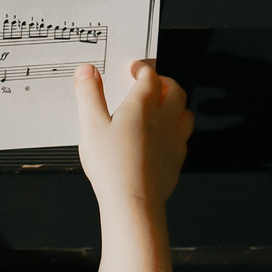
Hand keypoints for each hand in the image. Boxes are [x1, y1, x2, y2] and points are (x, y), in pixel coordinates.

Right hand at [75, 60, 190, 216]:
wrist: (134, 202)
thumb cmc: (111, 166)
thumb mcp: (91, 126)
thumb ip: (89, 95)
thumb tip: (87, 71)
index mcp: (142, 106)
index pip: (150, 77)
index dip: (143, 69)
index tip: (135, 69)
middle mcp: (164, 119)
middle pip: (174, 90)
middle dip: (163, 82)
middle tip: (151, 83)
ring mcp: (174, 140)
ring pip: (185, 112)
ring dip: (175, 104)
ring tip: (161, 106)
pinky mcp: (177, 159)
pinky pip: (184, 136)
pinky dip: (176, 129)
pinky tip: (164, 136)